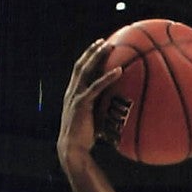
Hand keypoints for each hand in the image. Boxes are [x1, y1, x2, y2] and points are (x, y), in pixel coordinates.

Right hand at [57, 39, 123, 170]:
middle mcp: (72, 91)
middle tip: (103, 41)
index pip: (79, 71)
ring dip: (97, 57)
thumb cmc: (84, 140)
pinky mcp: (82, 104)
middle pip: (81, 65)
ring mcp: (75, 96)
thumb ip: (102, 112)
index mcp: (73, 94)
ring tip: (109, 47)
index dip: (87, 58)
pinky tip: (119, 70)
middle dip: (92, 52)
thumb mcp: (93, 122)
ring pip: (86, 70)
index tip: (97, 49)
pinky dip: (107, 77)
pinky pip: (96, 87)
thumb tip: (119, 112)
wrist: (72, 150)